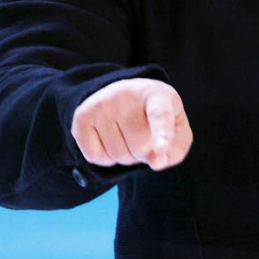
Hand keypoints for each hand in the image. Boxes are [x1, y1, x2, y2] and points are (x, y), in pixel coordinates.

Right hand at [70, 78, 192, 171]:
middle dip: (145, 152)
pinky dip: (107, 159)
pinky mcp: (82, 117)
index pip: (160, 116)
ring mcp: (102, 104)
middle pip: (140, 147)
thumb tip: (157, 163)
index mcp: (158, 94)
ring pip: (118, 155)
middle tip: (144, 133)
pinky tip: (111, 139)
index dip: (162, 134)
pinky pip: (96, 158)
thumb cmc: (155, 116)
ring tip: (128, 135)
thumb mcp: (176, 126)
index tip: (162, 149)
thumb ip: (175, 149)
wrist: (124, 94)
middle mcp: (127, 94)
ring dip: (127, 157)